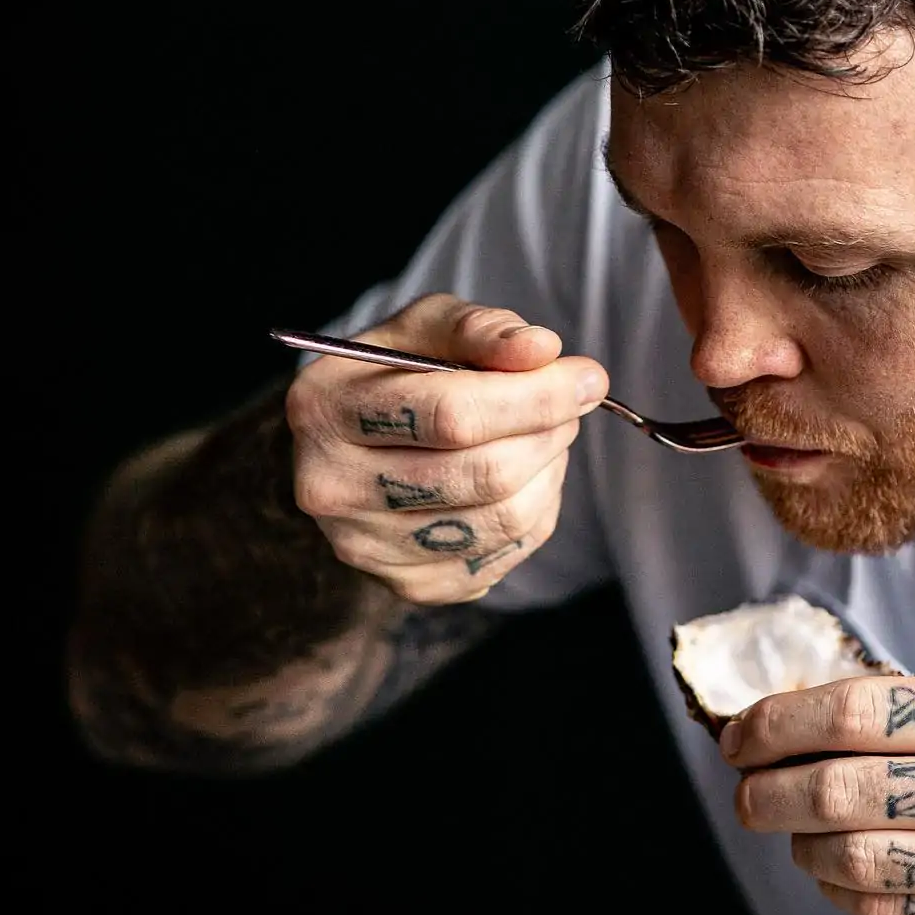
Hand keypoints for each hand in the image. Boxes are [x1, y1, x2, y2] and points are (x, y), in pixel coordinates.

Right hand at [285, 293, 607, 603]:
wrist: (351, 448)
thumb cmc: (395, 375)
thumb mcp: (425, 329)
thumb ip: (480, 329)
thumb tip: (542, 350)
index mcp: (326, 410)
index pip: (452, 415)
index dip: (536, 397)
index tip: (588, 378)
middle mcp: (332, 487)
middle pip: (484, 474)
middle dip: (549, 433)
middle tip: (571, 406)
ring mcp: (367, 547)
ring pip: (503, 518)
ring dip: (549, 471)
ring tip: (545, 437)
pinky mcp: (408, 585)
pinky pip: (505, 553)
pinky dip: (536, 511)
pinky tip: (524, 479)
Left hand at [722, 675, 914, 914]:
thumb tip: (806, 713)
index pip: (857, 710)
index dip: (778, 723)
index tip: (738, 736)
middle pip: (840, 789)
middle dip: (767, 793)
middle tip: (744, 795)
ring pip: (853, 858)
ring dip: (801, 848)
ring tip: (793, 836)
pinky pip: (889, 912)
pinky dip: (842, 893)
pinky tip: (836, 875)